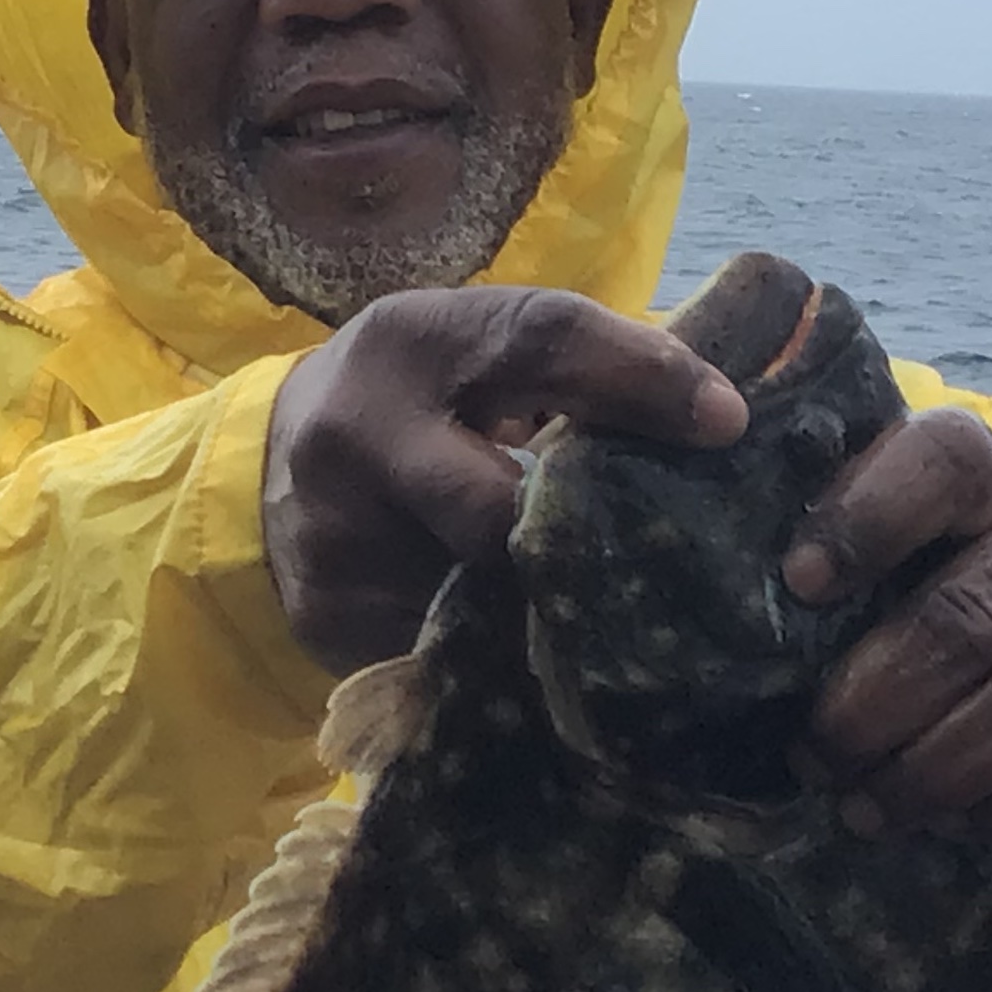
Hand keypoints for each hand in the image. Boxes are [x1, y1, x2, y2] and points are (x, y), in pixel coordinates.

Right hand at [264, 287, 747, 675]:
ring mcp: (336, 537)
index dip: (639, 377)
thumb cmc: (415, 405)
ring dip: (543, 609)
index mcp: (410, 343)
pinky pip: (441, 650)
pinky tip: (519, 648)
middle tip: (641, 559)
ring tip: (587, 611)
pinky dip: (493, 652)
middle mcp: (359, 434)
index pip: (538, 339)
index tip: (727, 421)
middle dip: (573, 538)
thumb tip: (721, 411)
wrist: (264, 475)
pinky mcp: (330, 619)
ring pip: (478, 595)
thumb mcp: (474, 357)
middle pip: (500, 506)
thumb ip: (574, 369)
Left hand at [784, 411, 991, 843]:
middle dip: (872, 706)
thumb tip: (729, 610)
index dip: (864, 518)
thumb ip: (845, 558)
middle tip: (814, 758)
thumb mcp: (918, 551)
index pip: (941, 464)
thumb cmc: (975, 592)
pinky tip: (954, 822)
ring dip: (927, 772)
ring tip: (863, 807)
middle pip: (965, 620)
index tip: (800, 583)